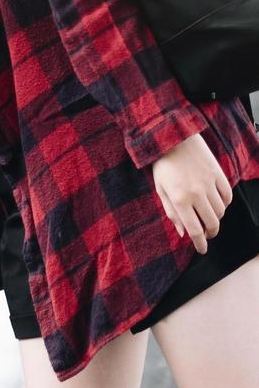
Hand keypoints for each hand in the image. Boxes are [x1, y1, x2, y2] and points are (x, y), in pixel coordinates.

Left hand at [151, 131, 233, 254]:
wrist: (172, 137)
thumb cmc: (162, 165)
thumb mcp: (160, 189)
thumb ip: (171, 212)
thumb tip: (182, 232)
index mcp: (179, 199)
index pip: (194, 230)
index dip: (200, 243)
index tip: (202, 250)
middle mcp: (196, 194)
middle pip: (212, 224)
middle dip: (210, 234)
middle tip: (207, 236)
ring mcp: (209, 184)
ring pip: (221, 211)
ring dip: (216, 219)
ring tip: (209, 218)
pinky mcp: (218, 174)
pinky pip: (227, 196)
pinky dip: (224, 204)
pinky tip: (217, 204)